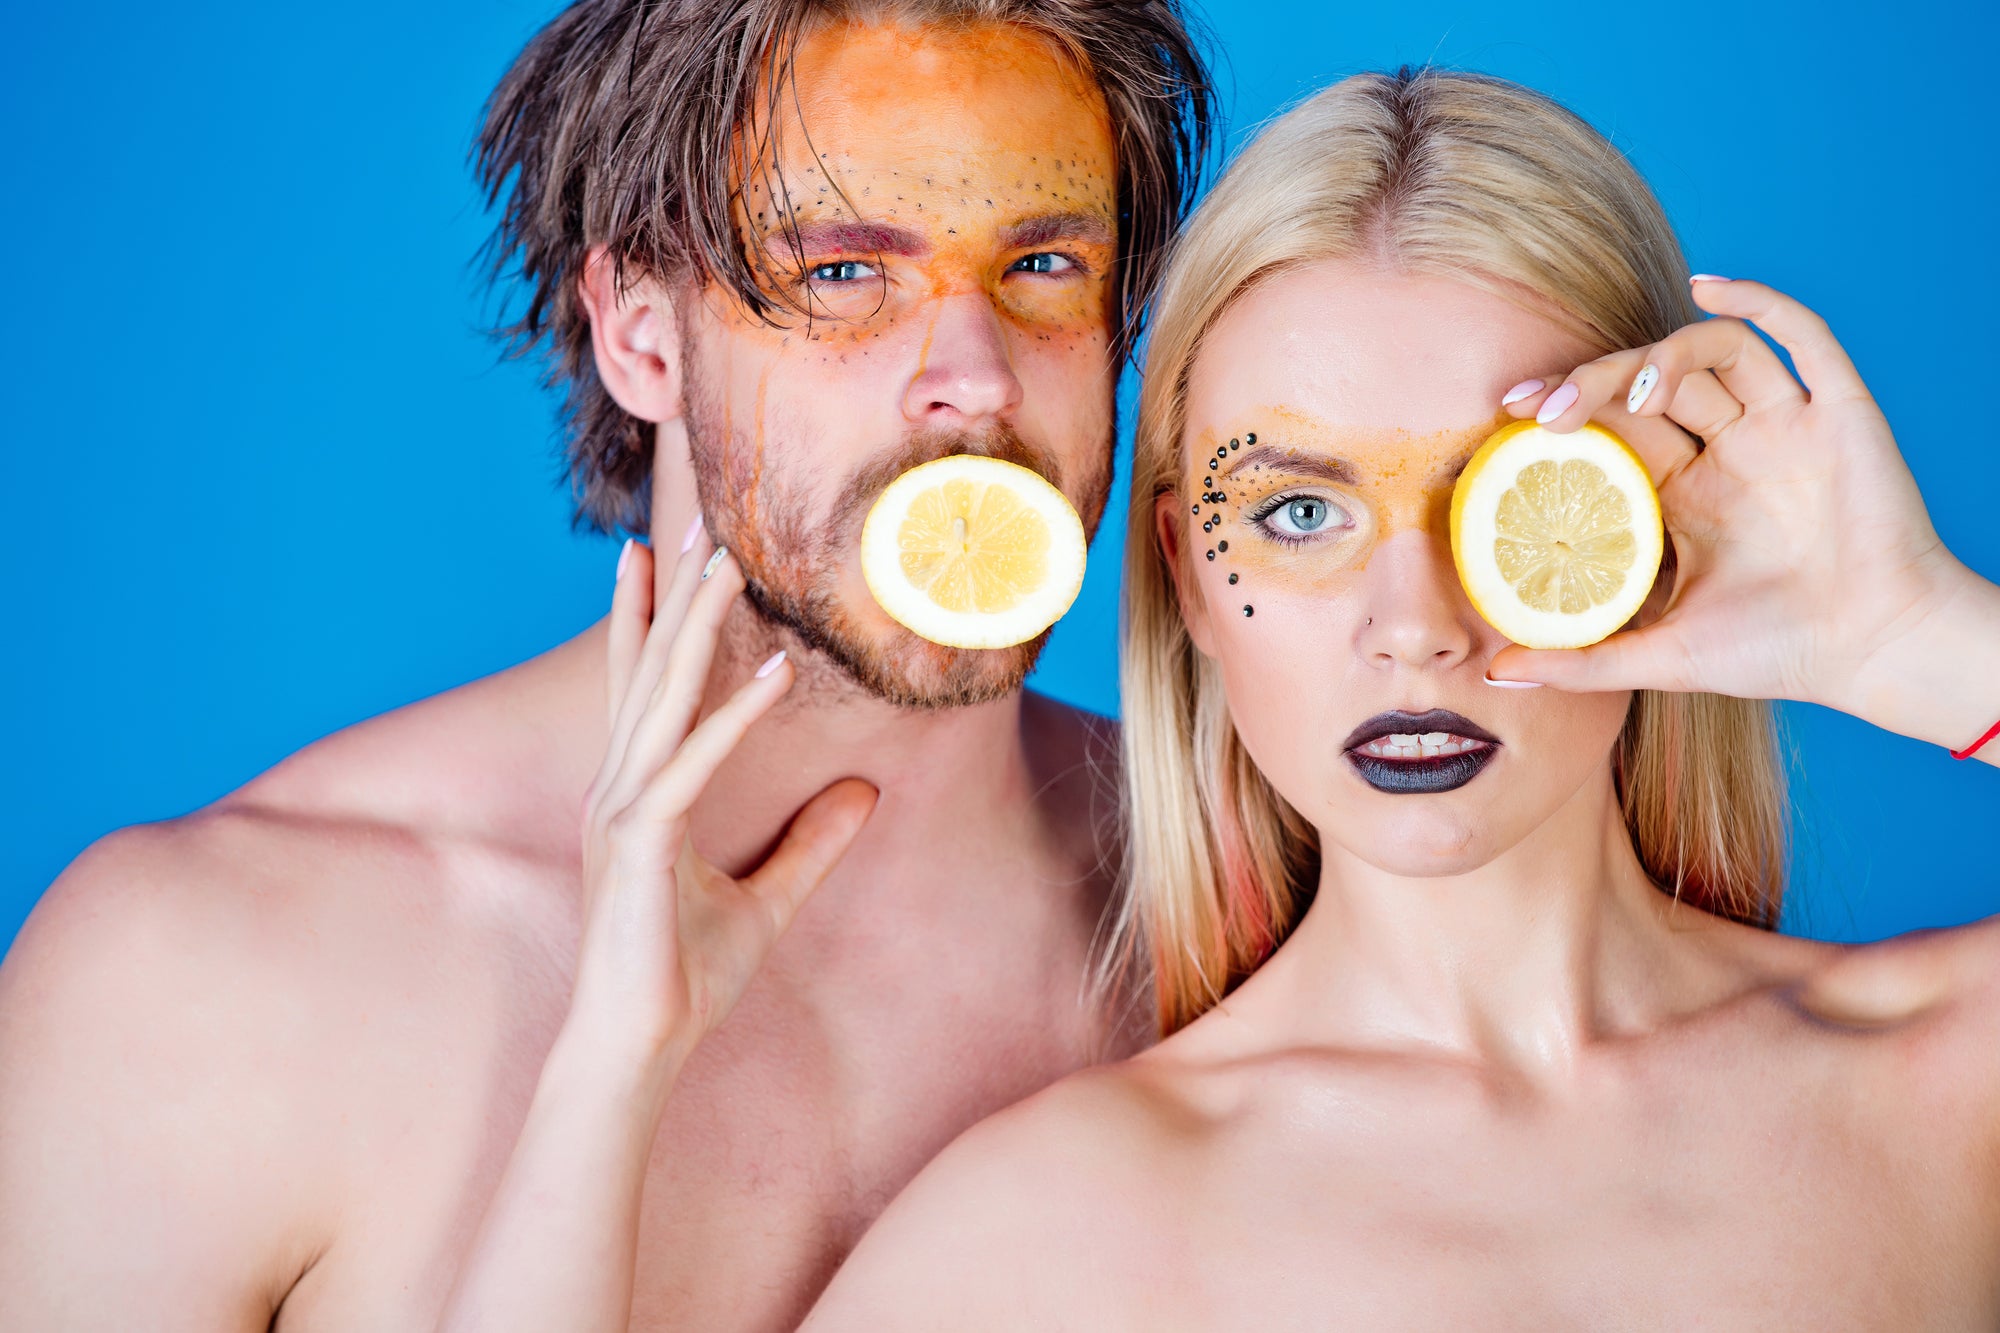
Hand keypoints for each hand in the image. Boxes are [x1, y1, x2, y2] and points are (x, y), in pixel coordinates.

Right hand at [569, 527, 876, 1075]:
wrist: (637, 1049)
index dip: (648, 617)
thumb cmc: (684, 979)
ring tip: (734, 565)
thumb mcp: (768, 898)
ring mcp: (621, 814)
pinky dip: (732, 718)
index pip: (641, 688)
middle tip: (703, 524)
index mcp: (635, 796)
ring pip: (662, 698)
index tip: (660, 551)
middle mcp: (618, 791)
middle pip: (649, 672)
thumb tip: (867, 793)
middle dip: (676, 597)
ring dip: (698, 628)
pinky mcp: (639, 846)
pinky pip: (690, 766)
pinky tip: (772, 674)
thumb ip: (813, 844)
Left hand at [1488, 276, 1995, 744]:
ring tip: (1629, 392)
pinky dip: (1760, 300)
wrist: (1876, 650)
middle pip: (1653, 385)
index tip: (1512, 415)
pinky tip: (1708, 288)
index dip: (1567, 412)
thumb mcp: (1662, 657)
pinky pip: (1803, 337)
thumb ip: (1581, 661)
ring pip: (1716, 353)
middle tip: (1543, 407)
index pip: (1616, 430)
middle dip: (1594, 383)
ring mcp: (1784, 428)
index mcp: (1686, 497)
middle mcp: (1731, 453)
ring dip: (1664, 356)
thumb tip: (1497, 672)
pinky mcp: (1837, 415)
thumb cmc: (1778, 653)